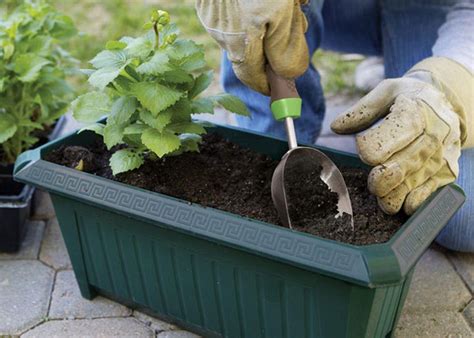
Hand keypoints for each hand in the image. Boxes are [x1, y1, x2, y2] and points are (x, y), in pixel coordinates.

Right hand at [195, 0, 308, 94]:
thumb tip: (287, 74)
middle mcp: (220, 32)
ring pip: (245, 30)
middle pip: (250, 52)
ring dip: (269, 21)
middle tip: (296, 23)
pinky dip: (255, 8)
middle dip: (275, 44)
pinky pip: (234, 14)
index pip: (250, 76)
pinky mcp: (209, 1)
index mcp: (238, 41)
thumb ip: (285, 49)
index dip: (265, 84)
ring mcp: (212, 15)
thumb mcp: (282, 14)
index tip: (277, 88)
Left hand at [331, 57, 472, 214]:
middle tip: (372, 181)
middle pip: (400, 167)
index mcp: (415, 112)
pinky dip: (414, 202)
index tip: (363, 148)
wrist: (446, 103)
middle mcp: (433, 135)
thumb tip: (336, 127)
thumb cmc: (409, 97)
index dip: (369, 147)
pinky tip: (402, 204)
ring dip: (393, 195)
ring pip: (413, 183)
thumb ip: (362, 110)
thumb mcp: (387, 92)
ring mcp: (442, 155)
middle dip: (380, 179)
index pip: (389, 138)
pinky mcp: (449, 171)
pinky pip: (431, 193)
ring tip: (381, 195)